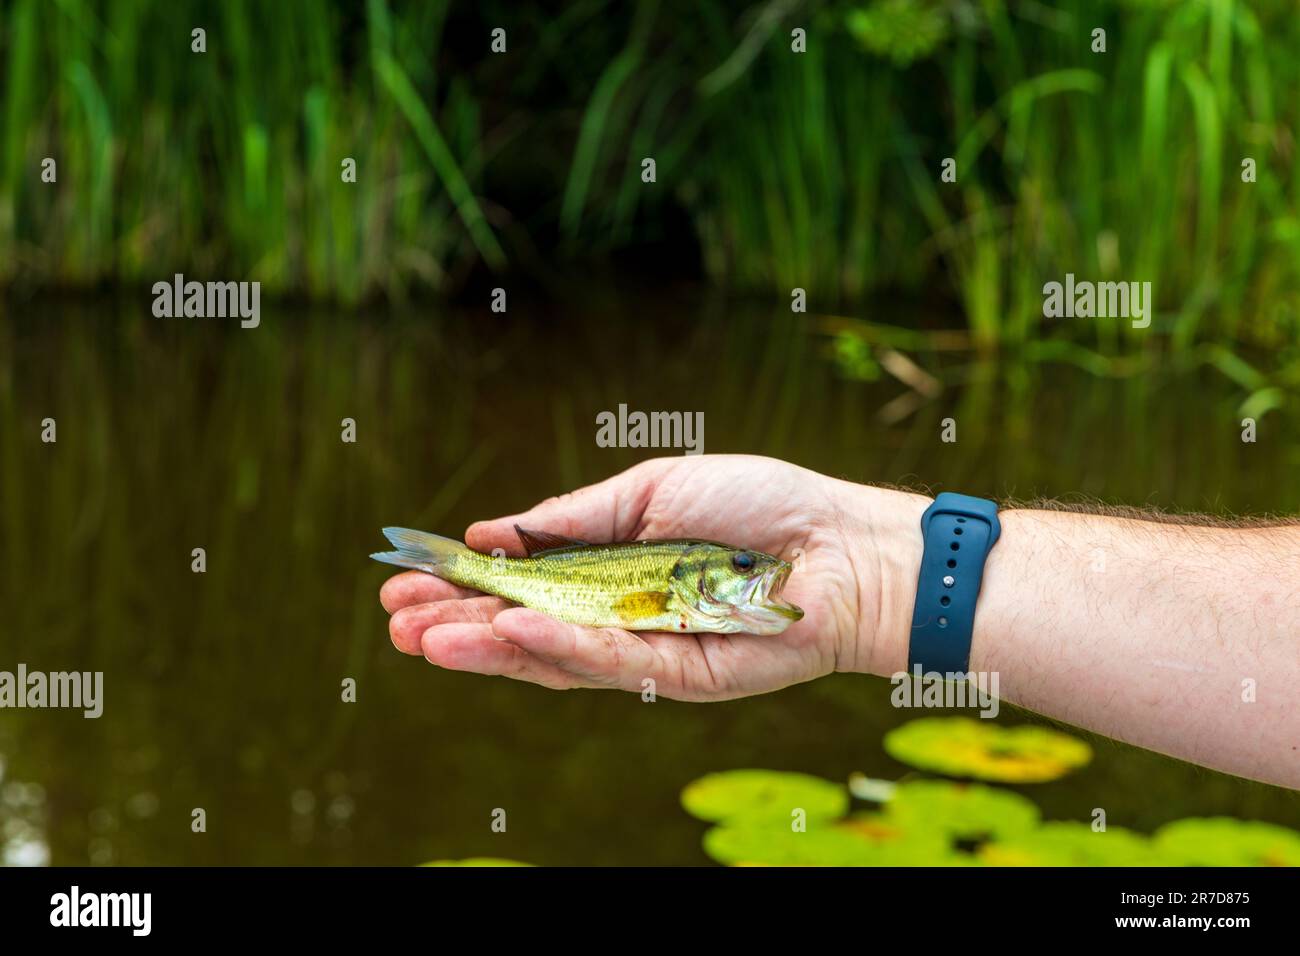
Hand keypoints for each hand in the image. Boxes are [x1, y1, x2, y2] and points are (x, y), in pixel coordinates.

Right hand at [380, 454, 928, 699]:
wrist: (841, 541)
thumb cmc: (756, 504)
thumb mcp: (648, 490)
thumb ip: (571, 518)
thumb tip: (489, 530)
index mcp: (610, 569)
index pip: (523, 584)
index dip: (466, 584)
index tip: (409, 576)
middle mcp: (619, 615)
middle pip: (525, 629)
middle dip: (458, 624)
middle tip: (395, 617)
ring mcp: (645, 651)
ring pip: (553, 657)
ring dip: (487, 646)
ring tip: (424, 636)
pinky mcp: (678, 677)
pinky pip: (608, 664)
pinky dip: (555, 647)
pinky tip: (506, 629)